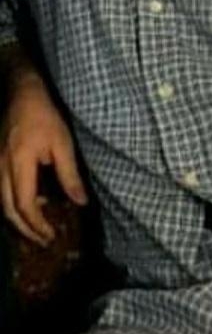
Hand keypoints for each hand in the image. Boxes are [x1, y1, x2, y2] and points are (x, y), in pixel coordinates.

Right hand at [0, 75, 86, 244]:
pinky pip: (1, 191)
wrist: (21, 94)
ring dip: (19, 219)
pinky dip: (14, 204)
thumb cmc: (44, 115)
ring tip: (39, 226)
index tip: (52, 235)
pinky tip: (33, 202)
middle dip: (26, 229)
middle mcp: (1, 168)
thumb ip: (70, 174)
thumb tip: (80, 202)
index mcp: (18, 164)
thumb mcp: (63, 143)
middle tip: (45, 240)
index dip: (37, 225)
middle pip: (7, 210)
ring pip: (1, 203)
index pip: (24, 205)